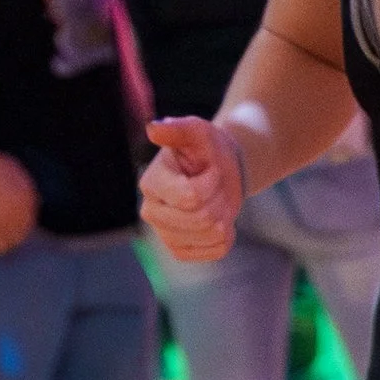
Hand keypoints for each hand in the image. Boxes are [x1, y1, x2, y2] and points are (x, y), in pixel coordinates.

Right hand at [0, 143, 38, 257]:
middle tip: (0, 233)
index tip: (13, 227)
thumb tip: (37, 203)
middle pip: (15, 240)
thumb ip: (28, 189)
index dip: (21, 228)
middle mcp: (10, 216)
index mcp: (23, 204)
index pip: (28, 226)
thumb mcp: (16, 171)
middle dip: (9, 238)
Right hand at [141, 116, 246, 262]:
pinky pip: (217, 250)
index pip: (190, 197)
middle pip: (202, 218)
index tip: (211, 170)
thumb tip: (153, 129)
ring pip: (212, 235)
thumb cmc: (206, 149)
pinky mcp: (181, 251)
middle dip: (220, 198)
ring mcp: (165, 235)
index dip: (212, 182)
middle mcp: (152, 212)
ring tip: (216, 199)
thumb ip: (178, 128)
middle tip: (216, 185)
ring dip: (225, 214)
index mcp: (151, 183)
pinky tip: (218, 219)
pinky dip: (228, 234)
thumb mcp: (197, 131)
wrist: (220, 170)